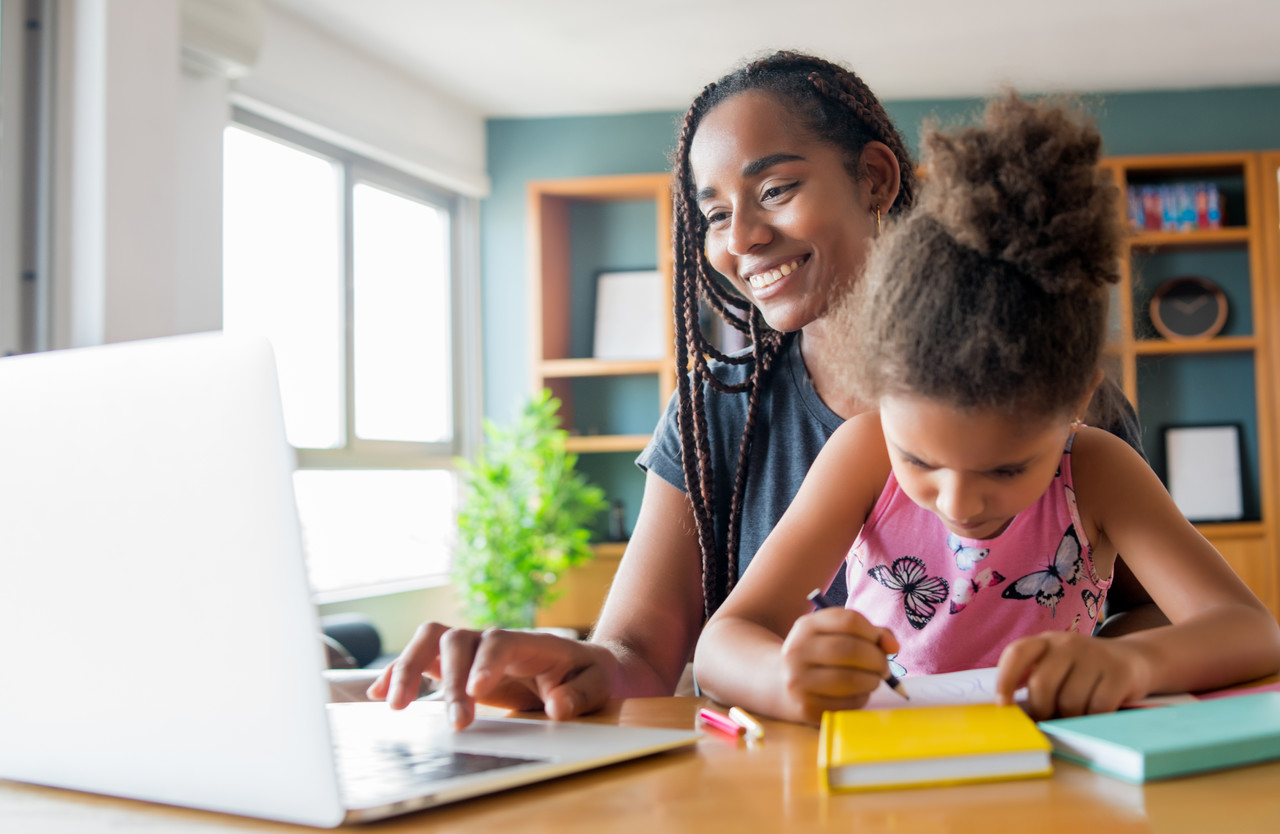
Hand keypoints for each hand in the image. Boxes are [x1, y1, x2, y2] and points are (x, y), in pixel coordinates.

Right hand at [366, 622, 615, 728]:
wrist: (583, 665)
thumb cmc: (588, 675)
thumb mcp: (597, 685)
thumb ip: (579, 694)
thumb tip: (556, 706)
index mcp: (529, 642)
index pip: (499, 640)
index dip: (484, 663)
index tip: (476, 691)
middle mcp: (493, 640)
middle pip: (456, 639)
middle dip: (447, 679)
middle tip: (454, 721)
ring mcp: (471, 650)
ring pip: (430, 642)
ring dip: (408, 668)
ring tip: (394, 704)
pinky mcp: (456, 666)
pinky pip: (421, 660)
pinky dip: (398, 674)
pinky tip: (379, 696)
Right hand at [777, 607, 899, 724]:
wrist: (779, 682)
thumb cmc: (819, 655)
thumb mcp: (837, 634)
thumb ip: (871, 633)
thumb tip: (893, 646)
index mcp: (806, 625)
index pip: (849, 621)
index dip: (874, 633)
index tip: (883, 644)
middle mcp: (797, 650)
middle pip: (851, 650)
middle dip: (878, 660)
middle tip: (884, 667)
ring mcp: (798, 680)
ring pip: (851, 679)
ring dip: (872, 680)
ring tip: (873, 680)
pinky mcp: (806, 707)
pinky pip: (848, 703)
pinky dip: (862, 698)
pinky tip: (859, 693)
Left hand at [995, 631, 1151, 719]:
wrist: (1133, 659)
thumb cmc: (1083, 671)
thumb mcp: (1056, 665)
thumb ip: (1034, 679)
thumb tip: (1010, 708)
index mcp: (1046, 641)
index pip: (1017, 653)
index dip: (1005, 679)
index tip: (1003, 704)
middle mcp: (1068, 644)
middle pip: (1042, 685)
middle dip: (1042, 710)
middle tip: (1048, 718)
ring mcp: (1095, 656)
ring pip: (1070, 702)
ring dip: (1070, 718)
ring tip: (1077, 713)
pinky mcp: (1119, 673)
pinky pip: (1097, 708)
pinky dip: (1093, 719)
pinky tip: (1096, 713)